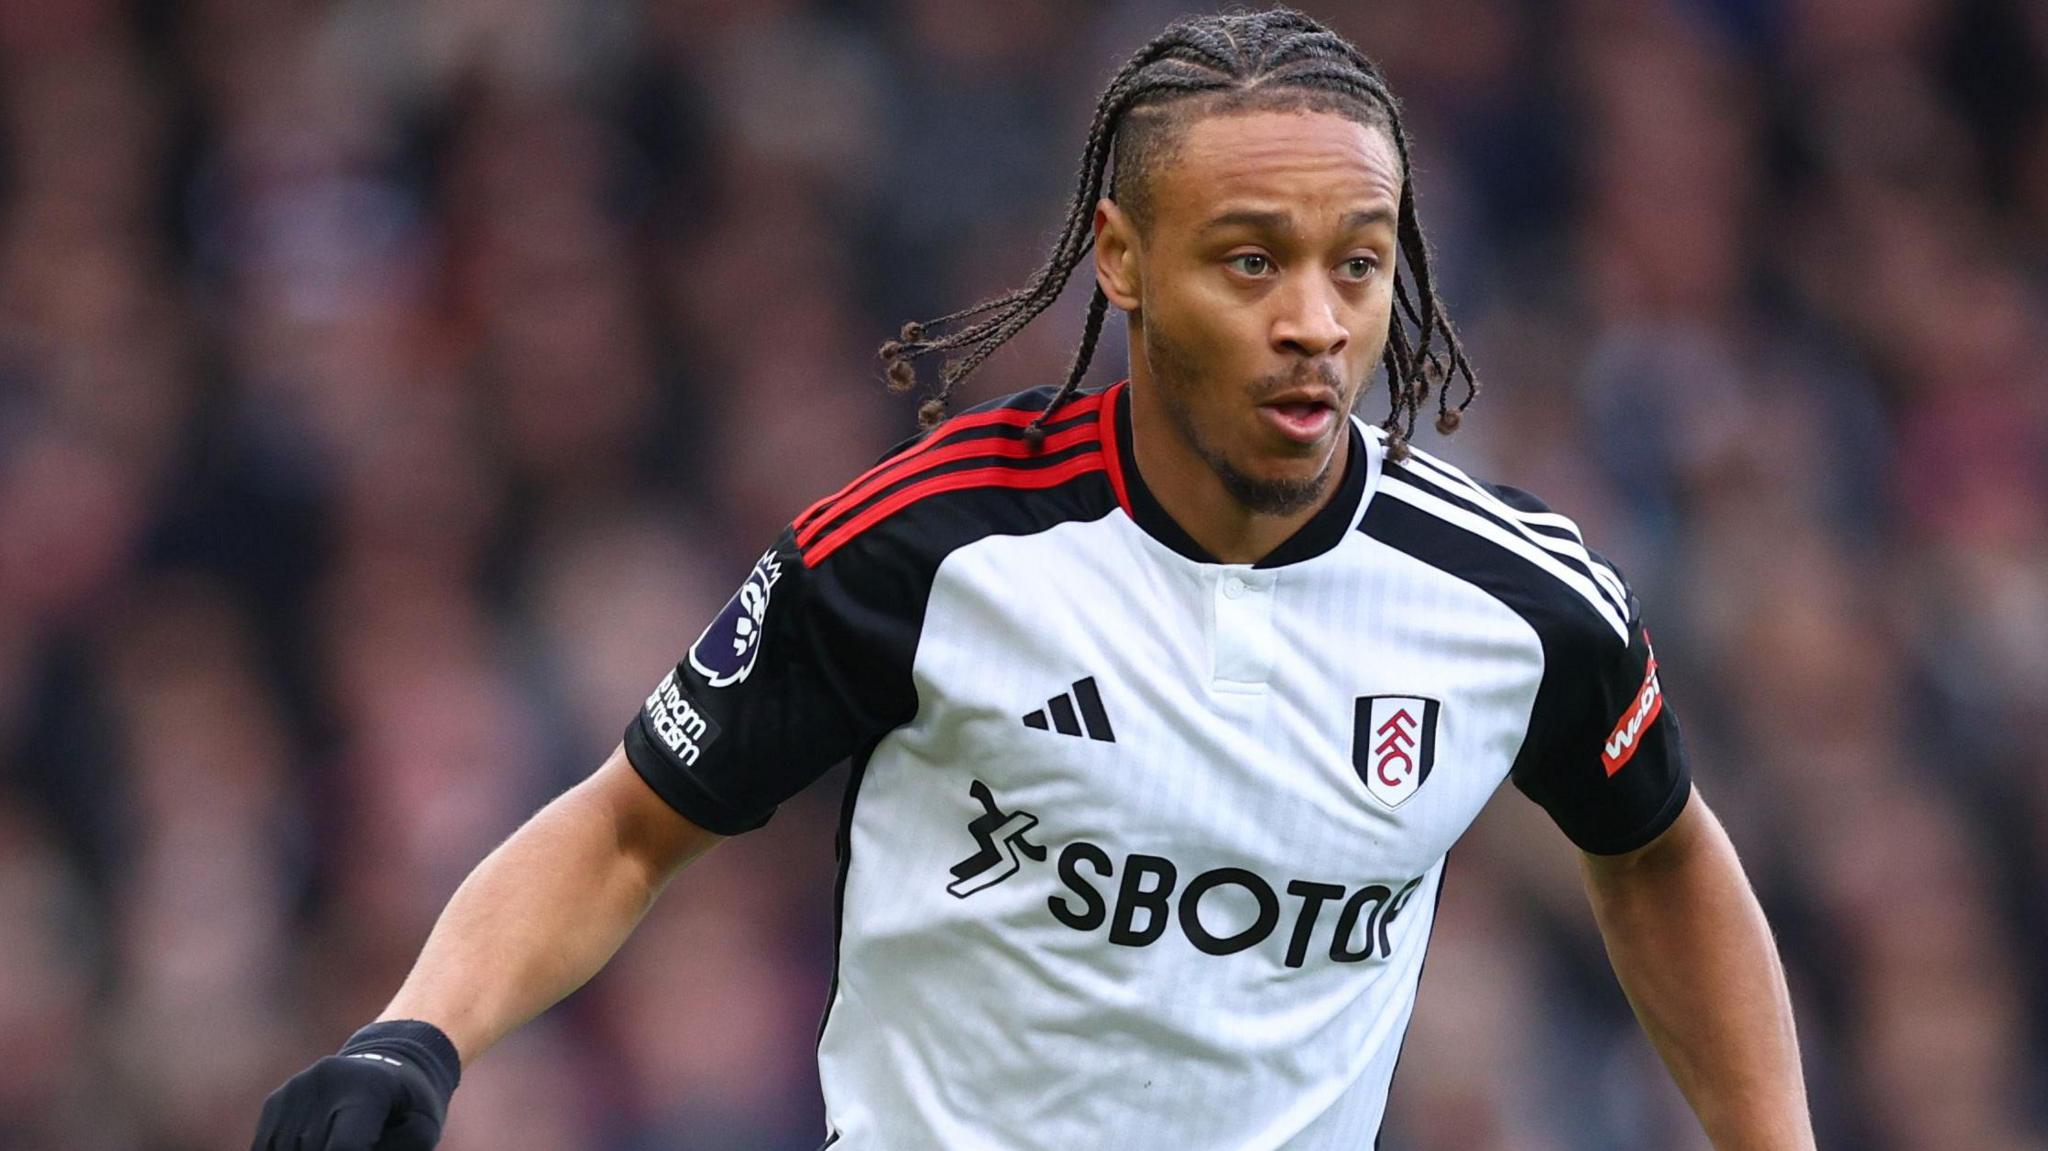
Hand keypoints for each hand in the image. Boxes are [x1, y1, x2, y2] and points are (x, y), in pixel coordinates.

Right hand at [251, 1021, 460, 1150]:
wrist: (388, 1063)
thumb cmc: (409, 1105)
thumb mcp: (421, 1129)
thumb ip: (395, 1149)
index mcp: (367, 1088)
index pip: (344, 1147)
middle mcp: (325, 1081)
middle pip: (315, 1150)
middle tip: (354, 1143)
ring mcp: (295, 1089)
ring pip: (286, 1150)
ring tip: (338, 1141)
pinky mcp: (276, 1101)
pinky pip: (268, 1146)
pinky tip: (313, 1144)